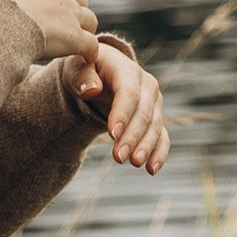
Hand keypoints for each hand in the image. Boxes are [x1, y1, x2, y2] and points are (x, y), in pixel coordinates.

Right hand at [0, 0, 98, 63]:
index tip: (48, 13)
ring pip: (89, 21)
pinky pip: (91, 45)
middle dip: (73, 15)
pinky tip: (84, 60)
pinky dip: (89, 53)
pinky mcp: (75, 36)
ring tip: (75, 47)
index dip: (55, 1)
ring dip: (83, 32)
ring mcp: (70, 12)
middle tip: (62, 32)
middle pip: (78, 0)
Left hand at [74, 38, 167, 174]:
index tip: (112, 134)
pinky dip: (159, 153)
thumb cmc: (84, 70)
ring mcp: (153, 103)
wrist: (98, 73)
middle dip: (132, 136)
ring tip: (134, 163)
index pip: (128, 92)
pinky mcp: (155, 119)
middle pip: (143, 113)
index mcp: (126, 69)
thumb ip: (80, 76)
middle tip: (119, 157)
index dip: (122, 113)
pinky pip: (162, 137)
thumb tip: (92, 89)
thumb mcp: (74, 68)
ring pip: (154, 127)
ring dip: (146, 147)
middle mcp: (146, 85)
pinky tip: (152, 168)